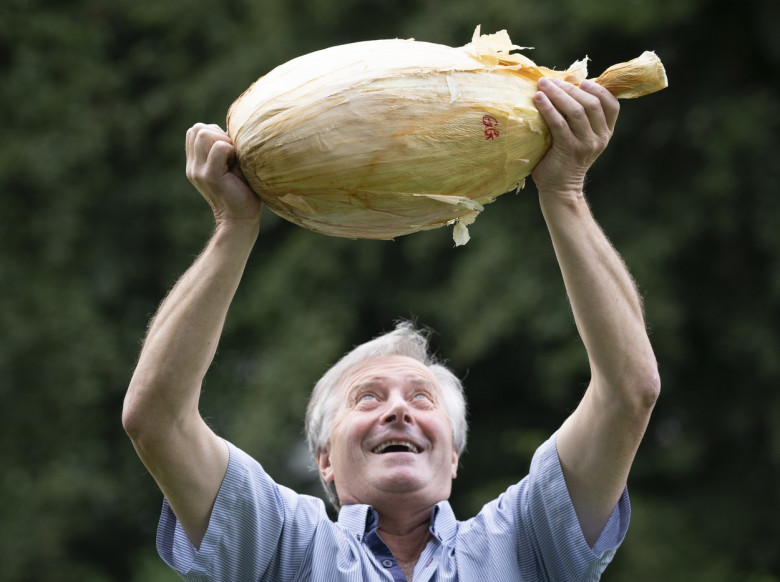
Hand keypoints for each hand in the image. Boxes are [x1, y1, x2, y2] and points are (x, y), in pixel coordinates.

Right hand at [185, 123, 262, 225]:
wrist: (241, 219)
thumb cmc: (243, 192)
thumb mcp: (230, 167)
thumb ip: (225, 149)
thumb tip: (232, 130)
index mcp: (195, 163)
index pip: (195, 131)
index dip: (214, 133)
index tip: (229, 150)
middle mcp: (193, 166)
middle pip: (197, 129)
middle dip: (218, 133)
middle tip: (232, 153)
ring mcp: (199, 170)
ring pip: (203, 133)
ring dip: (223, 140)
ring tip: (234, 158)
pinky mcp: (210, 175)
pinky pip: (219, 147)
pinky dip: (231, 149)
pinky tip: (237, 163)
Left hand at [531, 78, 618, 197]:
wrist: (559, 189)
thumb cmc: (563, 158)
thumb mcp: (578, 137)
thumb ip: (578, 117)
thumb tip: (565, 87)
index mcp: (606, 132)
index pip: (611, 104)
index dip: (597, 88)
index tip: (579, 80)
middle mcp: (600, 137)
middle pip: (591, 103)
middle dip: (569, 88)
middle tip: (550, 81)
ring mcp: (586, 144)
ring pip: (576, 111)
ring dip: (558, 95)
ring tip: (542, 85)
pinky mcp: (569, 149)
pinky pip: (559, 124)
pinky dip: (548, 108)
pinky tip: (538, 99)